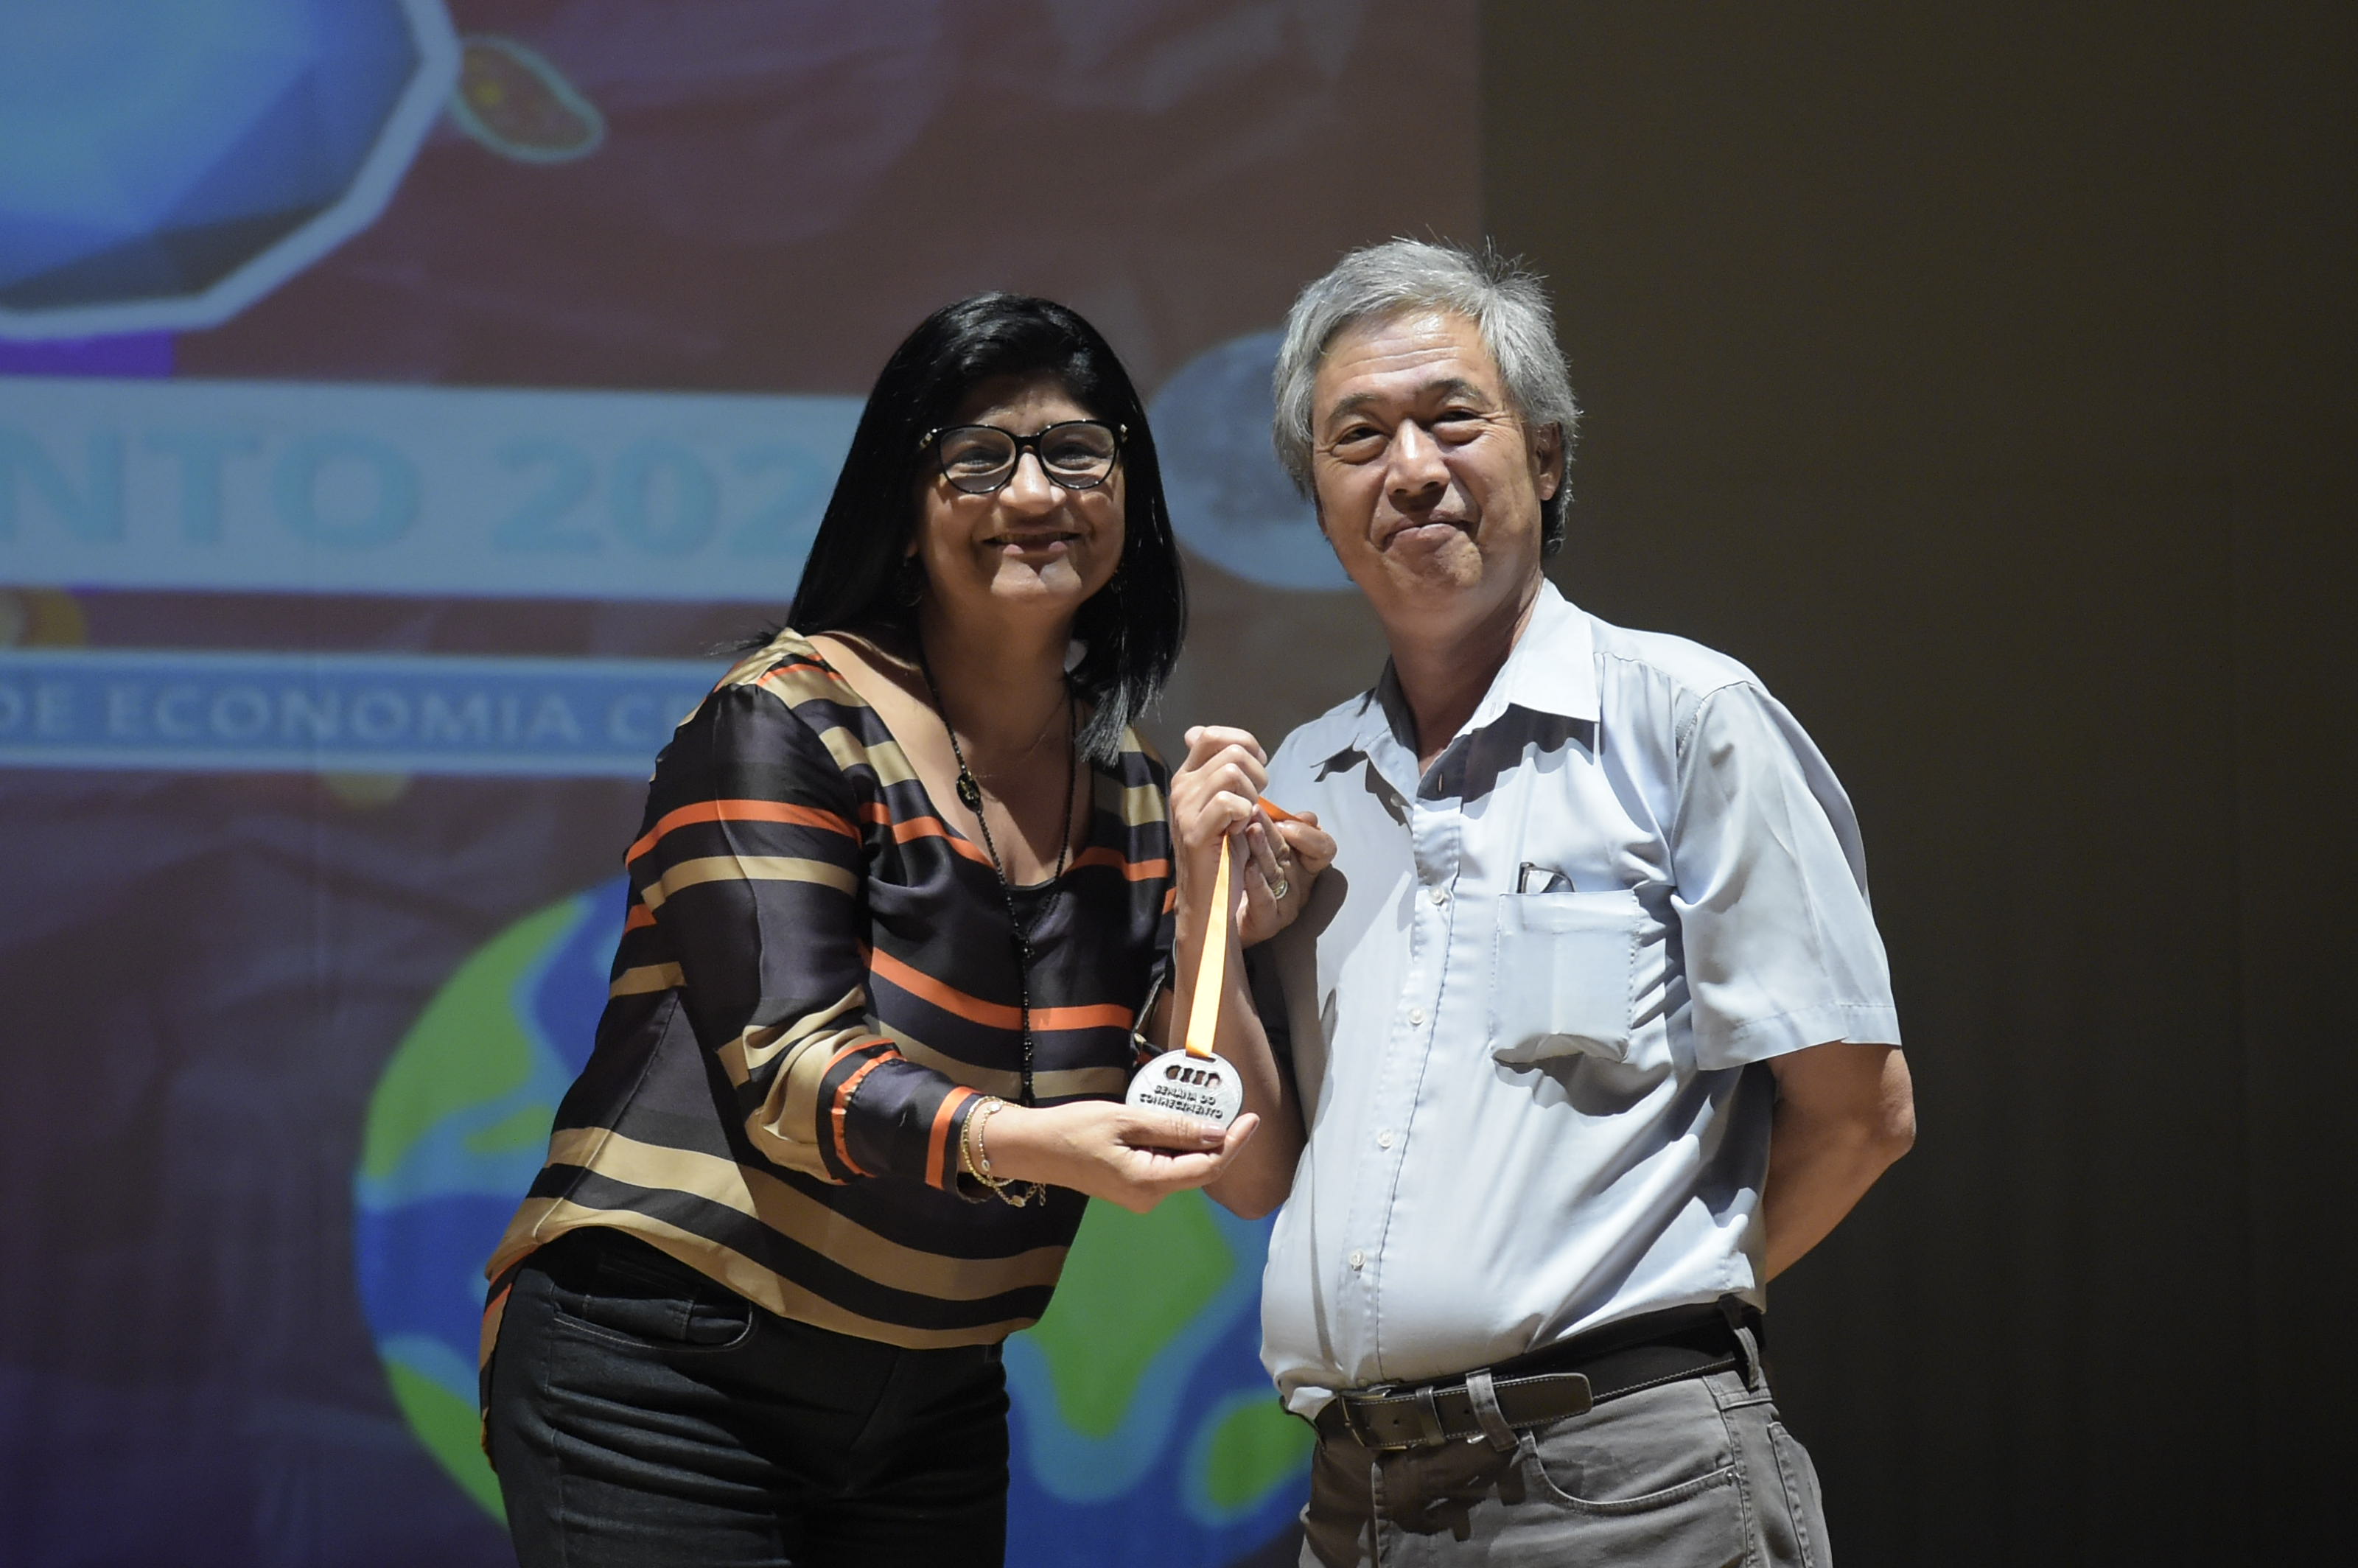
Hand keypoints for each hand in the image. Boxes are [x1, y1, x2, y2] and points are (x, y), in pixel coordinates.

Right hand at [980, 1100, 1260, 1213]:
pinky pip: (1167, 1167)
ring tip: (1202, 1109)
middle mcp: (1150, 1198)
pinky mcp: (1133, 1188)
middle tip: (1234, 1109)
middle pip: (1200, 1170)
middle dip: (1220, 1141)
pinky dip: (1176, 1146)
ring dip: (1196, 1141)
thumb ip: (1173, 1128)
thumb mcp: (1126, 1119)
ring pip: (1184, 1168)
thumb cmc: (1074, 1129)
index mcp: (1149, 1183)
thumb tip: (1216, 1134)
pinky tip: (1176, 1124)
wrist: (1035, 1148)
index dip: (1234, 1143)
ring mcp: (1141, 1196)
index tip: (1252, 1119)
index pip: (1208, 1167)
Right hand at [1170, 726, 1331, 943]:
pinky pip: (1229, 803)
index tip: (1256, 769)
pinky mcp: (1195, 833)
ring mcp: (1185, 810)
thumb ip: (1216, 769)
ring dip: (1252, 794)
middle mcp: (1181, 788)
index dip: (1244, 744)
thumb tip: (1195, 732)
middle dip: (1257, 772)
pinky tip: (1241, 830)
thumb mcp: (1221, 803)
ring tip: (1246, 816)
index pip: (1211, 735)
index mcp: (1186, 777)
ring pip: (1232, 772)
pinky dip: (1245, 814)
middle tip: (1256, 799)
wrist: (1209, 897)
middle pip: (1231, 752)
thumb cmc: (1223, 850)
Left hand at [1238, 811, 1334, 944]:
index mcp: (1305, 864)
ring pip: (1277, 873)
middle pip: (1292, 854)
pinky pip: (1265, 900)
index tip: (1283, 821)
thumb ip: (1280, 826)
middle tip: (1254, 813)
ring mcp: (1286, 904)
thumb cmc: (1245, 873)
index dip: (1307, 834)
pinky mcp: (1268, 922)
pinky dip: (1257, 882)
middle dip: (1273, 831)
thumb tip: (1294, 813)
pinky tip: (1248, 866)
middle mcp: (1300, 885)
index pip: (1323, 848)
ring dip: (1263, 849)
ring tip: (1249, 831)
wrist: (1223, 913)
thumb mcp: (1266, 844)